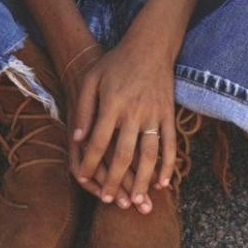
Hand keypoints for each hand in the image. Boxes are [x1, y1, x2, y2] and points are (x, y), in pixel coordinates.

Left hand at [69, 35, 176, 212]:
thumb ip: (83, 108)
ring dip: (143, 181)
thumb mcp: (92, 78)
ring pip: (149, 155)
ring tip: (137, 201)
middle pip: (123, 155)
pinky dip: (168, 166)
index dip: (89, 162)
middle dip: (115, 181)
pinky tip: (162, 183)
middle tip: (109, 200)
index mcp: (112, 103)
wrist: (149, 46)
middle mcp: (134, 111)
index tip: (83, 177)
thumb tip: (77, 138)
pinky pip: (170, 145)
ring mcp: (154, 114)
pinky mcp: (169, 114)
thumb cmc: (115, 62)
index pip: (98, 141)